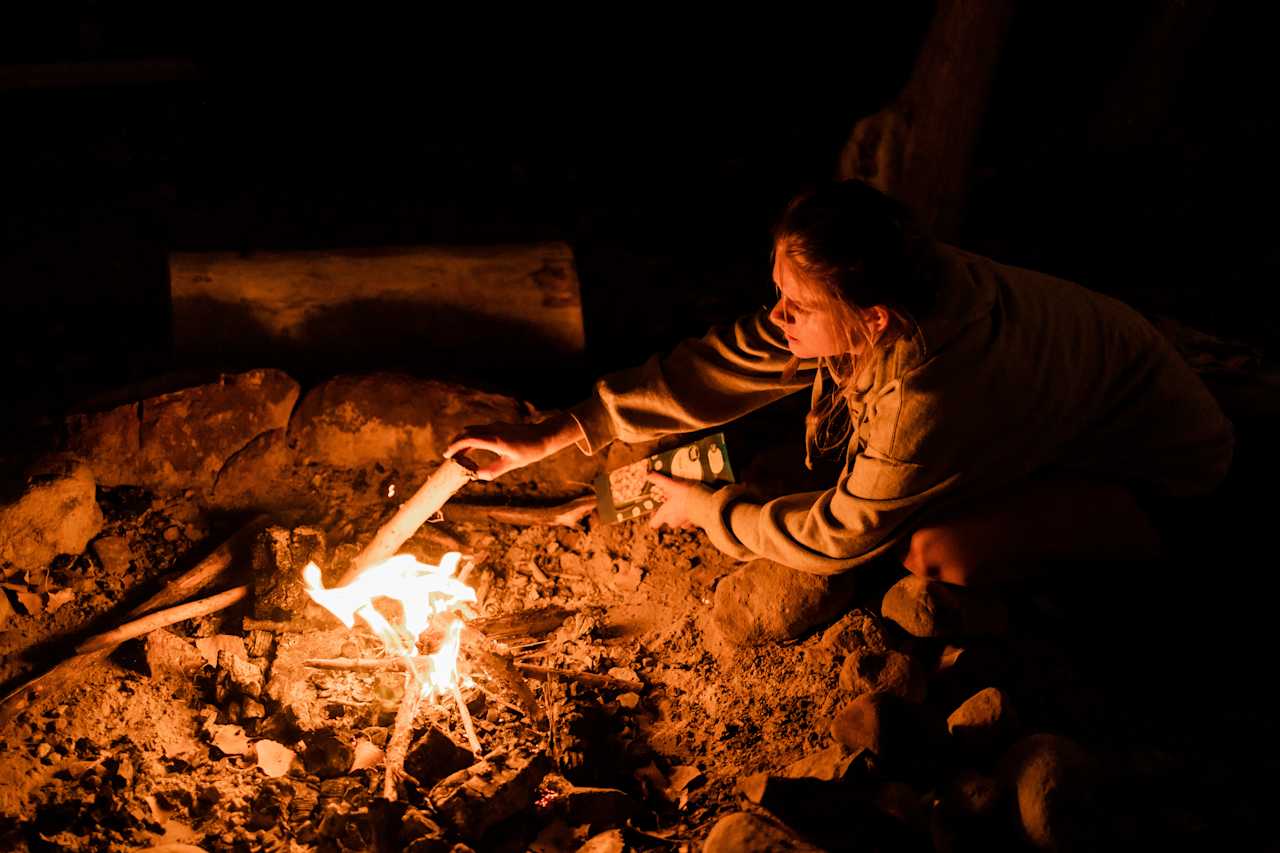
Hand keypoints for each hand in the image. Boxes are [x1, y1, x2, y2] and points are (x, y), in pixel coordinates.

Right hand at [445, 413, 584, 479]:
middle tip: (449, 456)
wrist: (544, 436)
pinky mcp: (499, 426)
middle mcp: (493, 430)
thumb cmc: (529, 452)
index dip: (455, 446)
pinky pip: (480, 430)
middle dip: (455, 443)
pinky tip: (472, 447)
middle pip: (467, 433)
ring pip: (473, 430)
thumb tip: (477, 476)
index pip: (468, 439)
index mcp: (495, 440)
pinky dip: (472, 437)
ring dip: (463, 440)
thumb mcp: (512, 464)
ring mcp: (496, 426)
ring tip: (458, 454)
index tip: (446, 455)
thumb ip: (493, 470)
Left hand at [646, 471, 712, 529]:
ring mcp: (686, 523)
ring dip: (682, 512)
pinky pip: (692, 518)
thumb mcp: (671, 485)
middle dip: (670, 512)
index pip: (654, 523)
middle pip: (668, 520)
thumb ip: (659, 480)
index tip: (656, 510)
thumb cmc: (686, 496)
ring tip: (686, 500)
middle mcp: (674, 521)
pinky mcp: (697, 521)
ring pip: (680, 520)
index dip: (654, 518)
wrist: (707, 504)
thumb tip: (647, 475)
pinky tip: (697, 503)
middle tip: (673, 501)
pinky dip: (693, 512)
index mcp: (665, 515)